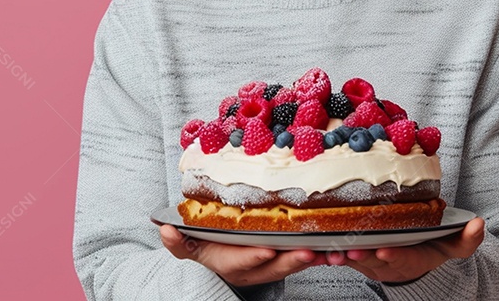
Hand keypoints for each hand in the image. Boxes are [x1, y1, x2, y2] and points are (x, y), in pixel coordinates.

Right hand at [159, 224, 328, 286]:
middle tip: (306, 252)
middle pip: (273, 268)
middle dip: (290, 261)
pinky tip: (333, 247)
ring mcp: (269, 265)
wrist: (220, 253)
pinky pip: (302, 258)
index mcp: (227, 262)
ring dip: (309, 259)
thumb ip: (178, 241)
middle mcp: (251, 268)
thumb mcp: (188, 245)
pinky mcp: (285, 258)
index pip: (240, 262)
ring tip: (326, 251)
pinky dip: (319, 255)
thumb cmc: (206, 245)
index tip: (265, 251)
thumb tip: (165, 231)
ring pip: (291, 265)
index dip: (252, 257)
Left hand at [327, 216, 484, 283]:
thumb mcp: (451, 245)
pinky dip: (324, 250)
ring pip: (351, 258)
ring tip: (329, 250)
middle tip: (352, 249)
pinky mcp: (352, 252)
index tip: (384, 251)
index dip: (392, 256)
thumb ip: (466, 239)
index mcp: (409, 258)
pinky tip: (311, 245)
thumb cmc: (430, 247)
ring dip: (339, 255)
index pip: (400, 258)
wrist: (410, 256)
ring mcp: (367, 259)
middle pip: (371, 260)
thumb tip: (479, 224)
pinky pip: (336, 252)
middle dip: (361, 256)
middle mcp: (386, 261)